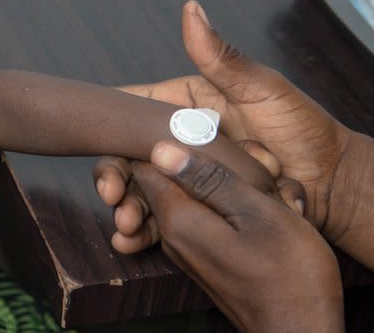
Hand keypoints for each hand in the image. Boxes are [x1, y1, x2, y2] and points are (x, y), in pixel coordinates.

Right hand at [112, 0, 350, 233]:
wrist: (333, 185)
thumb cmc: (305, 130)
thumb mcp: (263, 89)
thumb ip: (221, 57)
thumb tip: (192, 10)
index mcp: (184, 108)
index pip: (132, 112)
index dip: (109, 128)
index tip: (98, 145)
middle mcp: (178, 143)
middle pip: (128, 156)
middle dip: (113, 176)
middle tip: (111, 194)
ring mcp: (186, 177)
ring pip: (141, 190)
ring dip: (127, 208)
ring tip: (126, 224)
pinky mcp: (198, 208)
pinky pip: (165, 218)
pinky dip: (146, 231)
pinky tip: (132, 240)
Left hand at [135, 141, 343, 332]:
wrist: (301, 332)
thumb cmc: (289, 276)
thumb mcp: (258, 214)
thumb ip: (210, 179)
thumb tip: (158, 149)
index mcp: (177, 217)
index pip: (143, 163)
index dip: (167, 138)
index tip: (204, 131)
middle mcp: (173, 232)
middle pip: (171, 176)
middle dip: (210, 161)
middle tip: (258, 169)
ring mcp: (188, 245)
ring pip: (198, 194)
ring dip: (235, 185)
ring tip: (277, 194)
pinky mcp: (207, 254)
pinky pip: (212, 215)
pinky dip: (241, 207)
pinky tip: (277, 209)